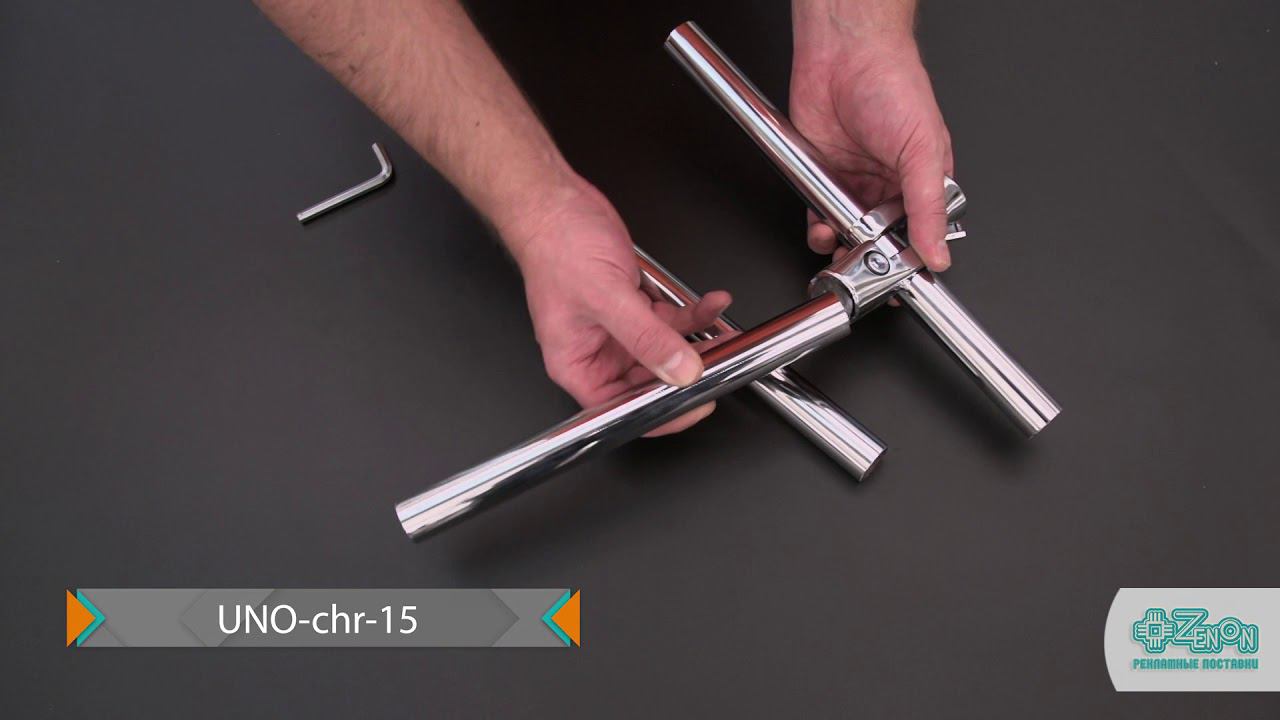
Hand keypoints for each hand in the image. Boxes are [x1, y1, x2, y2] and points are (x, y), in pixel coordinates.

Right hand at [507, 179, 731, 435]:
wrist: (558, 202)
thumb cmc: (556, 246)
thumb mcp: (606, 296)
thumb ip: (646, 337)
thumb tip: (680, 370)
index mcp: (576, 363)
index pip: (620, 408)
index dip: (659, 413)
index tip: (693, 406)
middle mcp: (596, 351)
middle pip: (648, 380)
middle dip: (684, 370)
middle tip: (716, 365)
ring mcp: (617, 328)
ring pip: (664, 348)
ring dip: (696, 340)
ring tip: (723, 332)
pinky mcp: (633, 305)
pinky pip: (668, 320)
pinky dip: (693, 313)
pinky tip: (711, 304)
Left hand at [790, 29, 954, 269]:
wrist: (845, 55)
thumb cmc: (894, 85)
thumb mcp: (923, 151)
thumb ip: (928, 207)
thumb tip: (938, 252)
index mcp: (925, 179)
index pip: (922, 232)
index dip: (911, 257)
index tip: (901, 275)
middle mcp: (891, 185)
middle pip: (882, 239)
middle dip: (872, 256)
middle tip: (865, 264)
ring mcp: (857, 183)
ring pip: (850, 232)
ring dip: (841, 246)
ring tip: (841, 246)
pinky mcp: (824, 178)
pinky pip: (820, 216)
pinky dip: (817, 229)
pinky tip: (821, 228)